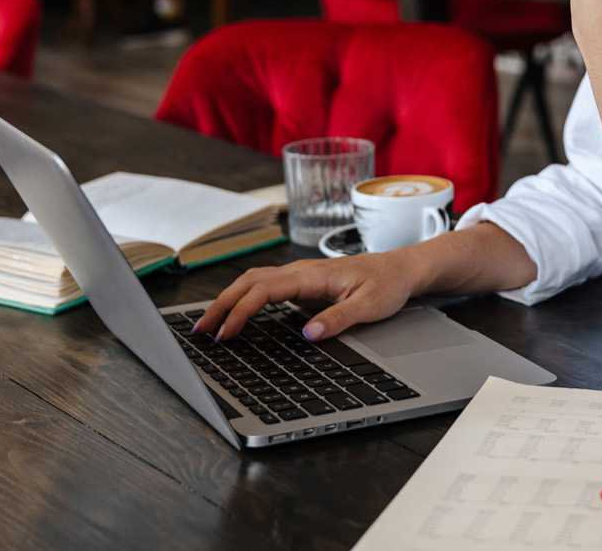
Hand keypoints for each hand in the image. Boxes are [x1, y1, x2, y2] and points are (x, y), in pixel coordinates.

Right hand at [191, 252, 418, 342]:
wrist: (401, 268)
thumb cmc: (387, 284)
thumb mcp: (370, 306)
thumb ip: (339, 318)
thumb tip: (308, 334)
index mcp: (313, 275)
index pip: (264, 290)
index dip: (241, 311)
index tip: (226, 333)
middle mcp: (301, 271)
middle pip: (249, 282)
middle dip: (221, 304)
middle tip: (200, 330)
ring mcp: (300, 275)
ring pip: (253, 280)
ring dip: (228, 299)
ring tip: (209, 323)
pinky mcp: (302, 282)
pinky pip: (264, 285)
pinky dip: (243, 297)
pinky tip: (235, 313)